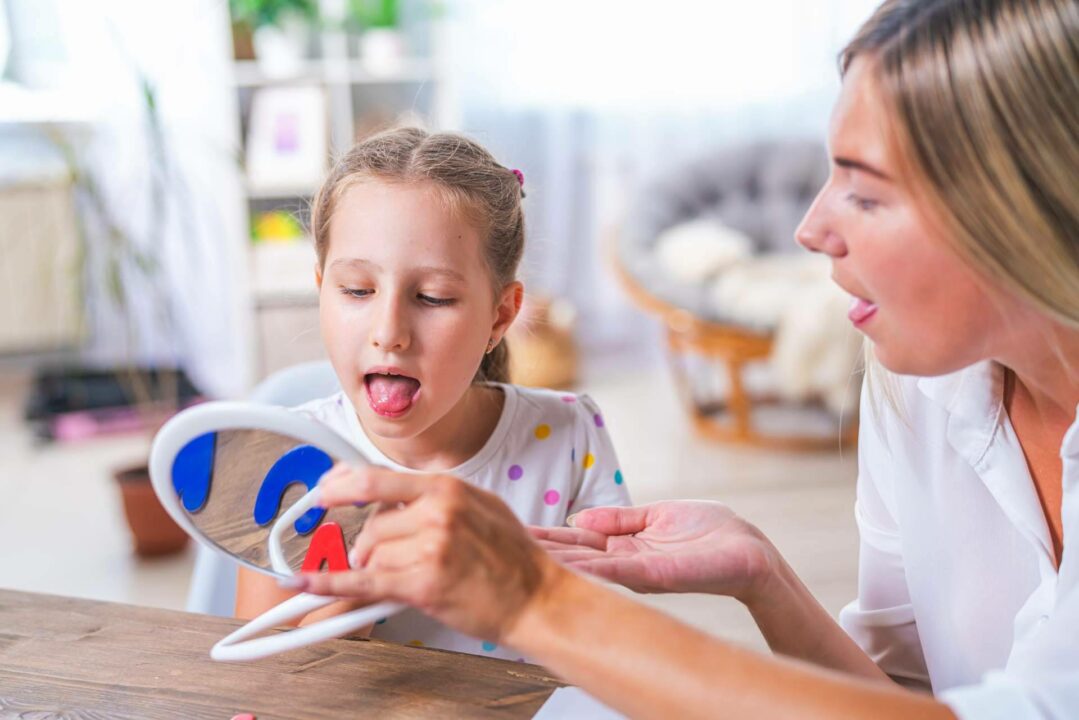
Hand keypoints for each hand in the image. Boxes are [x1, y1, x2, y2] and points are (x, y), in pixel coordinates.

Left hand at [291, 465, 564, 642]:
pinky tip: (305, 583)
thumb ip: (436, 496)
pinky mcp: (424, 583)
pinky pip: (364, 582)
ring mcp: (430, 547)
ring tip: (404, 576)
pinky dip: (330, 584)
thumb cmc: (514, 558)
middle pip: (371, 524)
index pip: (376, 478)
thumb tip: (393, 495)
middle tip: (375, 555)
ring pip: (372, 554)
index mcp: (448, 488)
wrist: (538, 598)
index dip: (341, 484)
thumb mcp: (480, 506)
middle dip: (368, 543)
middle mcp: (437, 512)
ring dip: (376, 568)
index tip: (324, 490)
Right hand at [530, 501, 776, 601]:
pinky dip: (590, 567)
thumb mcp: (655, 517)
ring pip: (588, 567)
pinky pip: (617, 571)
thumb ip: (618, 518)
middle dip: (540, 548)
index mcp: (623, 548)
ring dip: (556, 560)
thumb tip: (577, 516)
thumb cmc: (709, 533)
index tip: (513, 528)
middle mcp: (624, 564)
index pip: (576, 541)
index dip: (546, 535)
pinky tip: (565, 561)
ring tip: (522, 551)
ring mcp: (638, 572)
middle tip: (501, 541)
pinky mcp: (656, 574)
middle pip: (574, 555)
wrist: (748, 552)